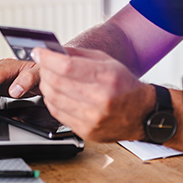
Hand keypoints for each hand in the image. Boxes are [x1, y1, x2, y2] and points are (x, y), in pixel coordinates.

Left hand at [34, 46, 154, 141]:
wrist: (143, 114)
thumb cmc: (125, 86)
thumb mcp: (107, 62)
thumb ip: (79, 55)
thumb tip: (53, 51)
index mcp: (106, 77)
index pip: (66, 66)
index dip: (47, 58)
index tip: (39, 52)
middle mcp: (100, 98)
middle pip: (57, 83)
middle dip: (44, 71)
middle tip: (43, 65)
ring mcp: (92, 118)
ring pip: (54, 99)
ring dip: (46, 86)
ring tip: (50, 79)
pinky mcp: (87, 131)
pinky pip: (58, 114)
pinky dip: (52, 102)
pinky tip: (57, 95)